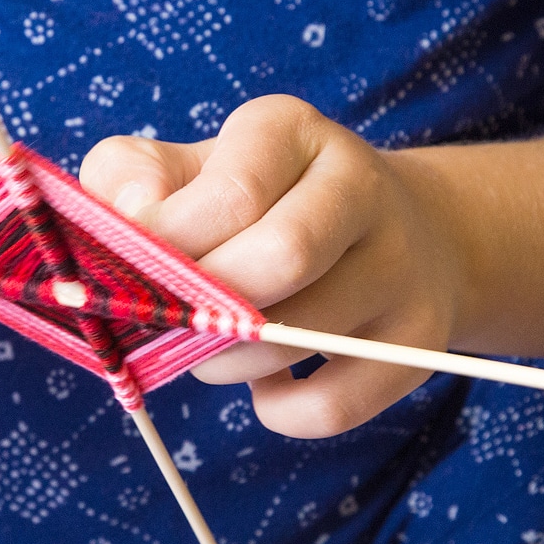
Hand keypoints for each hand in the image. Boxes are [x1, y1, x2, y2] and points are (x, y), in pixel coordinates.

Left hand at [79, 95, 465, 437]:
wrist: (385, 230)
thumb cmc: (248, 204)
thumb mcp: (180, 169)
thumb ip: (127, 182)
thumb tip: (127, 225)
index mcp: (290, 131)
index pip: (230, 195)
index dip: (165, 248)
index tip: (133, 273)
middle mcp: (360, 186)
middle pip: (281, 259)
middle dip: (203, 306)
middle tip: (168, 320)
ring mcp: (400, 267)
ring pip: (301, 336)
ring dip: (224, 362)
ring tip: (209, 346)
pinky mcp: (416, 341)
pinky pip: (332, 406)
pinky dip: (277, 411)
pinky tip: (264, 384)